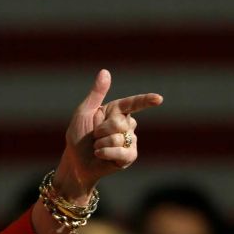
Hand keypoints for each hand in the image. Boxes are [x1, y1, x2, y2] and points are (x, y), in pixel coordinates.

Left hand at [56, 69, 162, 199]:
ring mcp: (130, 140)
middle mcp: (126, 124)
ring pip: (118, 137)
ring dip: (100, 143)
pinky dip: (105, 153)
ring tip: (96, 147)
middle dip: (100, 130)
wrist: (74, 162)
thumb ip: (96, 94)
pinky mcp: (129, 156)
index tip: (158, 99)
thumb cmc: (78, 137)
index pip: (133, 103)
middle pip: (119, 122)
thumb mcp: (83, 113)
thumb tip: (105, 71)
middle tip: (93, 137)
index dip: (146, 101)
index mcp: (116, 111)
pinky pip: (122, 151)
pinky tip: (100, 155)